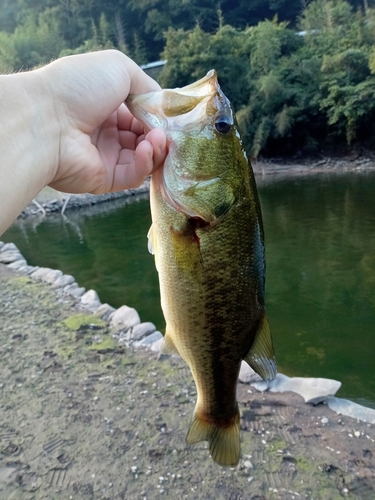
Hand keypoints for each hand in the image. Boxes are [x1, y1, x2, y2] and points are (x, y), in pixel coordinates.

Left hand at [40, 50, 166, 193]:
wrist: (46, 119)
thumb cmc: (79, 87)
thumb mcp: (119, 68)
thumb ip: (146, 86)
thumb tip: (162, 108)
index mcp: (108, 107)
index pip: (142, 117)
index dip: (158, 118)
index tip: (170, 117)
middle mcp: (107, 133)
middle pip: (146, 140)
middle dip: (160, 135)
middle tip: (166, 132)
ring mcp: (106, 158)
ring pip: (143, 160)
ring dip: (156, 149)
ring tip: (157, 139)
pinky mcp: (105, 180)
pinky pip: (133, 176)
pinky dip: (144, 164)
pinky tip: (146, 150)